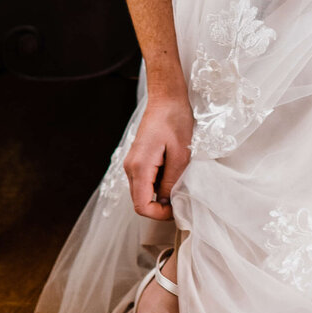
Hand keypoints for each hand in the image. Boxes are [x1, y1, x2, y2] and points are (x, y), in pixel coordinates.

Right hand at [125, 94, 194, 219]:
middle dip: (160, 206)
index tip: (176, 209)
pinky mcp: (138, 159)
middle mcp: (130, 167)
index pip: (141, 206)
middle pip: (140, 200)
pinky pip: (145, 180)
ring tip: (179, 182)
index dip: (159, 214)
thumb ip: (172, 181)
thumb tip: (167, 201)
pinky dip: (158, 183)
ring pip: (142, 191)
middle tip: (181, 198)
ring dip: (160, 194)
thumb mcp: (180, 154)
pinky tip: (172, 171)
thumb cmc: (175, 120)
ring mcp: (132, 162)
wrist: (166, 98)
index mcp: (139, 167)